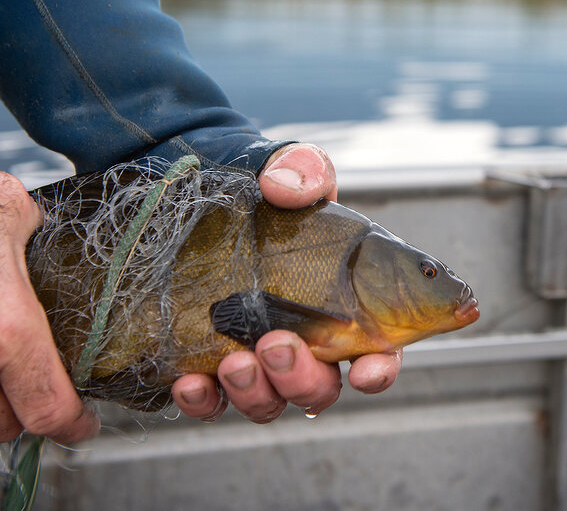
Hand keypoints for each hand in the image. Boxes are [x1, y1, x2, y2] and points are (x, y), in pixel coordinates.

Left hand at [170, 143, 402, 421]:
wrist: (186, 188)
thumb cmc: (254, 184)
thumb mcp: (283, 165)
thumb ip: (302, 169)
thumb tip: (284, 188)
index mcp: (343, 298)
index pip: (378, 349)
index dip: (379, 368)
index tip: (365, 371)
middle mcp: (304, 337)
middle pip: (320, 387)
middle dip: (302, 378)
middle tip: (278, 345)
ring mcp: (254, 354)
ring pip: (269, 400)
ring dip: (256, 392)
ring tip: (234, 362)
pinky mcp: (205, 362)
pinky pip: (210, 401)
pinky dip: (203, 401)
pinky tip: (189, 382)